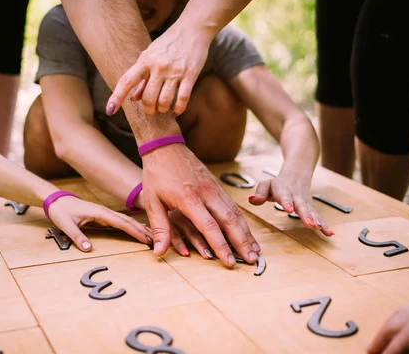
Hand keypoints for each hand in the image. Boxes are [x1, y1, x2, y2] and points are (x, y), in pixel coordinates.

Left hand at [48, 197, 151, 251]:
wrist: (57, 201)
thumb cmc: (61, 211)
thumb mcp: (65, 225)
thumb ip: (77, 237)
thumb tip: (88, 249)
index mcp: (99, 212)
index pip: (121, 222)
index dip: (135, 230)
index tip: (146, 238)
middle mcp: (105, 212)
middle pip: (128, 221)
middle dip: (143, 230)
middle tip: (156, 240)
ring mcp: (105, 213)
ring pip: (127, 220)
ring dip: (140, 228)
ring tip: (152, 237)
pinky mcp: (104, 216)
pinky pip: (121, 221)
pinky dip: (132, 226)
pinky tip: (139, 231)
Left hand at [107, 24, 210, 116]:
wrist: (192, 28)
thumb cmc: (168, 43)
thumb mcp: (150, 56)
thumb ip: (142, 78)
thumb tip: (133, 98)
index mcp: (144, 60)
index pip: (126, 81)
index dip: (116, 97)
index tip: (109, 110)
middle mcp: (158, 66)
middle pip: (147, 98)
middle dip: (148, 109)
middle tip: (150, 111)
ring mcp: (174, 71)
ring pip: (164, 101)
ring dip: (162, 109)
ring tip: (162, 108)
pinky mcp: (190, 75)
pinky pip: (182, 99)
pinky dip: (178, 109)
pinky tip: (176, 111)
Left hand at [141, 144, 259, 266]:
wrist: (166, 146)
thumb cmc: (156, 175)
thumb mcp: (152, 202)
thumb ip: (159, 228)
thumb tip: (158, 252)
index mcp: (189, 199)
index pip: (209, 226)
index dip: (221, 246)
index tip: (230, 262)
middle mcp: (207, 193)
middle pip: (230, 220)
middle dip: (242, 242)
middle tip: (252, 261)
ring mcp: (215, 188)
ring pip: (236, 212)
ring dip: (247, 233)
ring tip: (256, 251)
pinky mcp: (218, 186)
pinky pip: (233, 206)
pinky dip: (242, 221)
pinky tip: (247, 233)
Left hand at [248, 172, 333, 236]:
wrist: (296, 175)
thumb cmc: (278, 184)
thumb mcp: (266, 185)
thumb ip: (259, 193)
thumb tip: (251, 199)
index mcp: (283, 190)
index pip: (284, 196)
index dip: (287, 202)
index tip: (289, 209)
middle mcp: (296, 196)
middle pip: (301, 205)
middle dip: (305, 214)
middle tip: (310, 223)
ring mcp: (305, 202)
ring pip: (312, 211)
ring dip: (316, 220)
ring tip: (320, 228)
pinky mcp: (311, 208)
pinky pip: (318, 216)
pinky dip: (325, 225)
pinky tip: (330, 233)